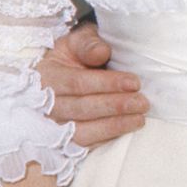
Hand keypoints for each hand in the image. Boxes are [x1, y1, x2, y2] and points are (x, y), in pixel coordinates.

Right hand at [38, 21, 147, 147]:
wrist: (62, 74)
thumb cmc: (73, 56)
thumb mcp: (76, 41)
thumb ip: (88, 43)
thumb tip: (101, 52)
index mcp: (46, 76)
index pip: (77, 83)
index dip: (107, 84)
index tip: (134, 82)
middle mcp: (44, 104)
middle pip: (81, 108)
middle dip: (115, 106)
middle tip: (142, 102)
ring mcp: (52, 125)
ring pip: (81, 131)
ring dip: (113, 125)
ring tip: (139, 118)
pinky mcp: (63, 141)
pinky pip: (84, 144)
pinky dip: (106, 138)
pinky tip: (125, 130)